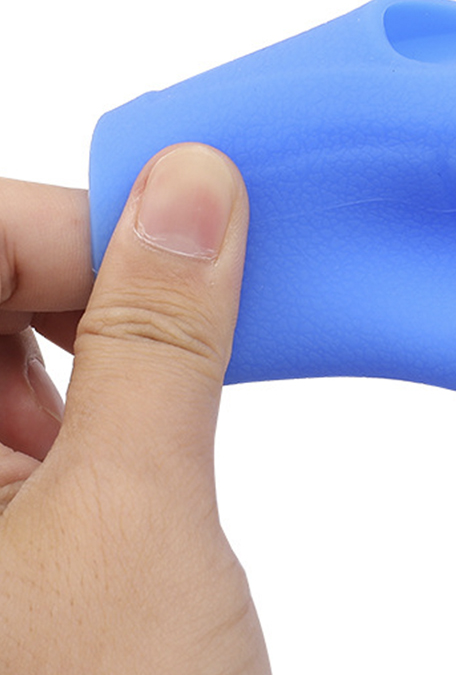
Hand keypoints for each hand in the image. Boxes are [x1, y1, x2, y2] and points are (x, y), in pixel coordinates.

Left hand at [0, 144, 269, 672]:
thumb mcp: (134, 517)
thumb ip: (157, 333)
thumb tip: (191, 185)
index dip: (56, 226)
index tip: (179, 238)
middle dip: (75, 280)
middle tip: (182, 307)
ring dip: (84, 339)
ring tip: (153, 396)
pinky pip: (16, 412)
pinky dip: (84, 393)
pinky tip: (129, 443)